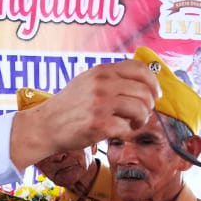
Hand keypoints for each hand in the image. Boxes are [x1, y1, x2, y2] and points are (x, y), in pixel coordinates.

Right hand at [9, 60, 158, 168]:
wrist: (46, 125)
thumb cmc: (68, 106)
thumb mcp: (87, 81)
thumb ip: (111, 78)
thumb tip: (142, 81)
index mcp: (101, 71)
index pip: (139, 68)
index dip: (153, 82)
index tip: (155, 94)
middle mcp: (102, 84)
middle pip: (144, 91)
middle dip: (148, 106)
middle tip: (140, 115)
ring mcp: (100, 104)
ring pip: (141, 109)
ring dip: (141, 120)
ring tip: (131, 124)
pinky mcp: (99, 124)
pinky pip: (127, 128)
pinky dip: (126, 132)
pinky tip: (118, 131)